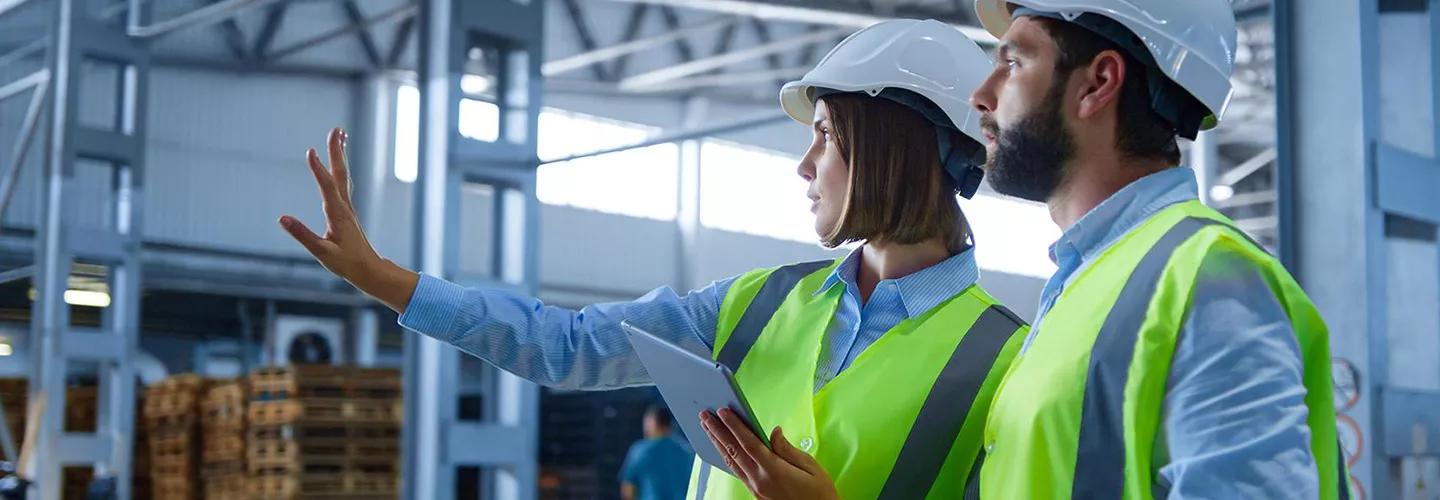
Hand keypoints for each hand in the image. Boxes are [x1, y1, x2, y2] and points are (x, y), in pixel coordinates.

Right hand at [279, 127, 416, 310]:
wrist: (368, 269)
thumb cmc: (346, 263)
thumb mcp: (322, 252)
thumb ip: (302, 235)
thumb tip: (282, 219)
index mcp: (338, 215)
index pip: (327, 187)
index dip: (318, 170)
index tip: (310, 151)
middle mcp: (344, 206)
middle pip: (340, 174)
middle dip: (336, 151)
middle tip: (336, 129)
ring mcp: (347, 207)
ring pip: (343, 176)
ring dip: (340, 155)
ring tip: (339, 135)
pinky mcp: (346, 210)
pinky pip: (343, 183)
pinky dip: (339, 168)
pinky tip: (338, 162)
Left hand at [699, 409, 839, 499]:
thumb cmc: (820, 494)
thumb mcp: (811, 467)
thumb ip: (788, 449)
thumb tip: (774, 432)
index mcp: (774, 471)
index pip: (748, 443)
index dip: (734, 425)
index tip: (722, 411)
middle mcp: (760, 481)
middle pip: (733, 451)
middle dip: (717, 431)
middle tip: (704, 415)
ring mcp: (755, 489)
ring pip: (731, 462)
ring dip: (718, 443)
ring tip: (707, 428)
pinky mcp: (755, 494)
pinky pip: (736, 471)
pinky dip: (727, 456)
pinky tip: (722, 448)